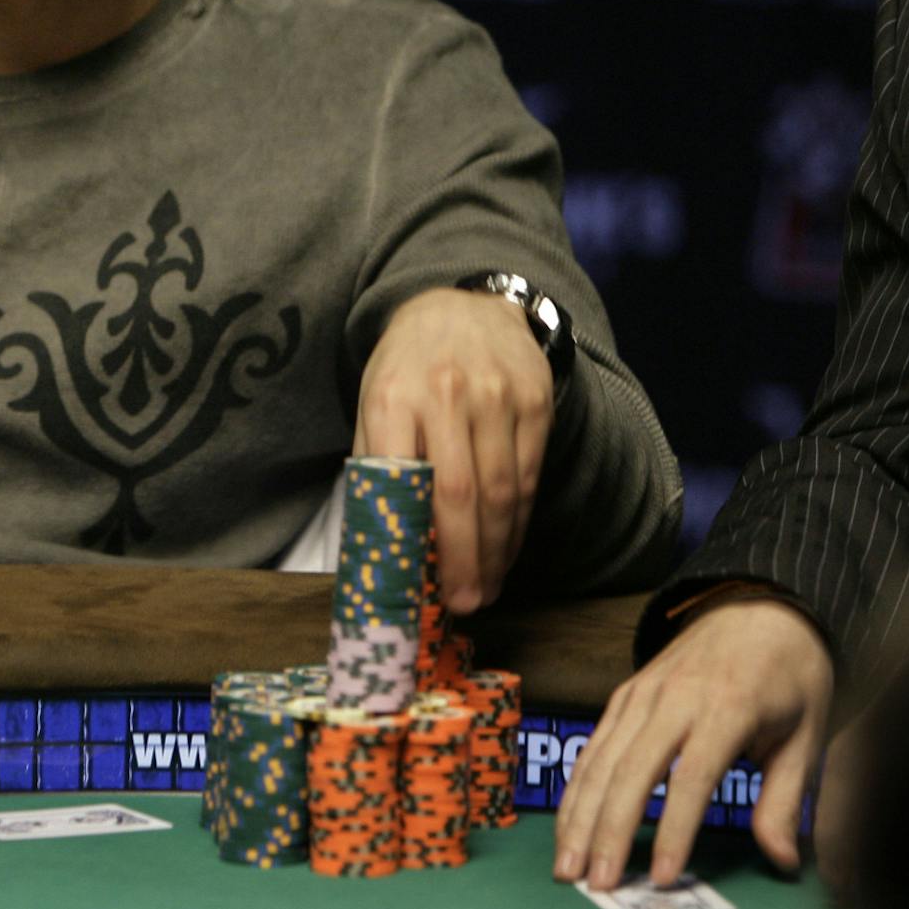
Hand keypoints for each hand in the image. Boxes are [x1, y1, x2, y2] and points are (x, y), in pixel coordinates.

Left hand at [355, 287, 552, 610]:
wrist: (460, 306)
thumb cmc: (406, 370)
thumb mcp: (374, 404)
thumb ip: (375, 467)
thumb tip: (381, 546)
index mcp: (391, 399)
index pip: (409, 483)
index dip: (423, 542)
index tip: (429, 588)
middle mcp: (445, 394)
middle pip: (462, 494)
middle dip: (467, 559)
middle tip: (467, 602)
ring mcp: (496, 396)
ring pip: (503, 491)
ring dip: (498, 550)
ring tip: (487, 586)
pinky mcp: (535, 400)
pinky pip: (530, 476)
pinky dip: (520, 522)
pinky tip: (508, 547)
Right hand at [553, 597, 833, 890]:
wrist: (759, 608)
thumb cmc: (790, 677)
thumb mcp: (807, 736)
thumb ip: (785, 799)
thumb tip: (782, 860)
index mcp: (726, 707)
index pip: (692, 777)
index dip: (672, 830)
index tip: (659, 876)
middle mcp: (674, 698)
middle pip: (632, 770)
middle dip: (608, 831)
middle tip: (595, 882)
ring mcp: (642, 692)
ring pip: (601, 759)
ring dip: (579, 815)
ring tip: (567, 864)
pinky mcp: (625, 693)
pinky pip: (595, 745)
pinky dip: (577, 788)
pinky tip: (568, 823)